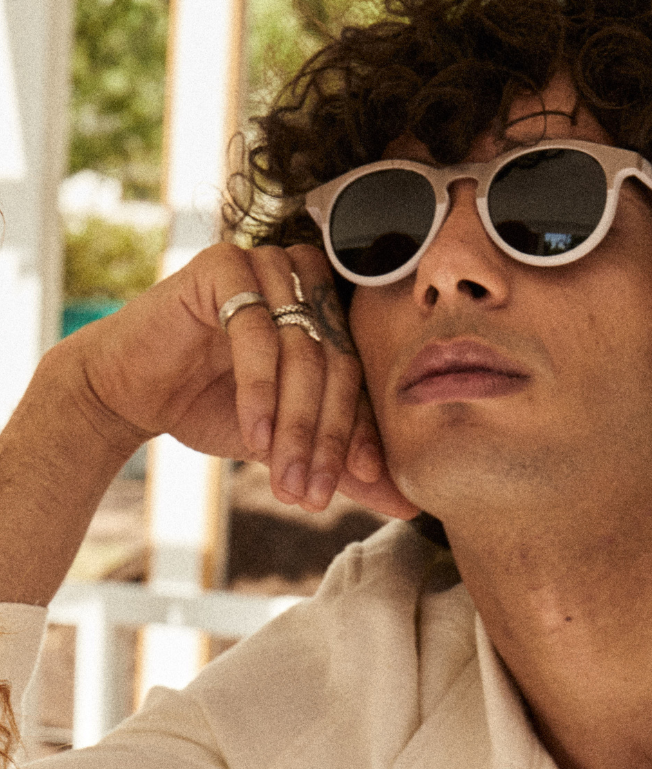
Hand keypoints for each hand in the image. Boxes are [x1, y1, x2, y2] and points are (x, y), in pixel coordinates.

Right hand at [75, 242, 417, 518]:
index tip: (365, 480)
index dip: (362, 430)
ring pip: (301, 352)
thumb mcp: (286, 440)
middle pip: (336, 363)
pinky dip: (259, 391)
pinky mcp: (224, 264)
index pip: (360, 374)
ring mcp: (268, 264)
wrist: (128, 390)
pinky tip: (254, 436)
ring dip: (295, 424)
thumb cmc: (212, 406)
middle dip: (326, 437)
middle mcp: (307, 279)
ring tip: (285, 479)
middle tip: (313, 492)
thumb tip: (406, 505)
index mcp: (331, 311)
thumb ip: (343, 465)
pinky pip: (256, 332)